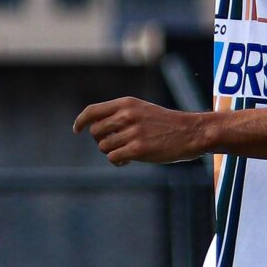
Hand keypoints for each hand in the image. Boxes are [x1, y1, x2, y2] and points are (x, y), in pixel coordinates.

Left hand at [73, 97, 210, 165]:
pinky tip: (128, 161)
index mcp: (126, 104)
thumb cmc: (165, 124)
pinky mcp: (138, 149)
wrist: (190, 132)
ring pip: (104, 147)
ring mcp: (132, 132)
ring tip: (126, 153)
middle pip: (95, 132)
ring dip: (112, 152)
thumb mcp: (142, 110)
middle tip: (115, 145)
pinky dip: (118, 162)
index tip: (77, 130)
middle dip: (101, 141)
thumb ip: (120, 115)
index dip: (81, 121)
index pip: (93, 111)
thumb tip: (94, 129)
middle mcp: (127, 115)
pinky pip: (113, 158)